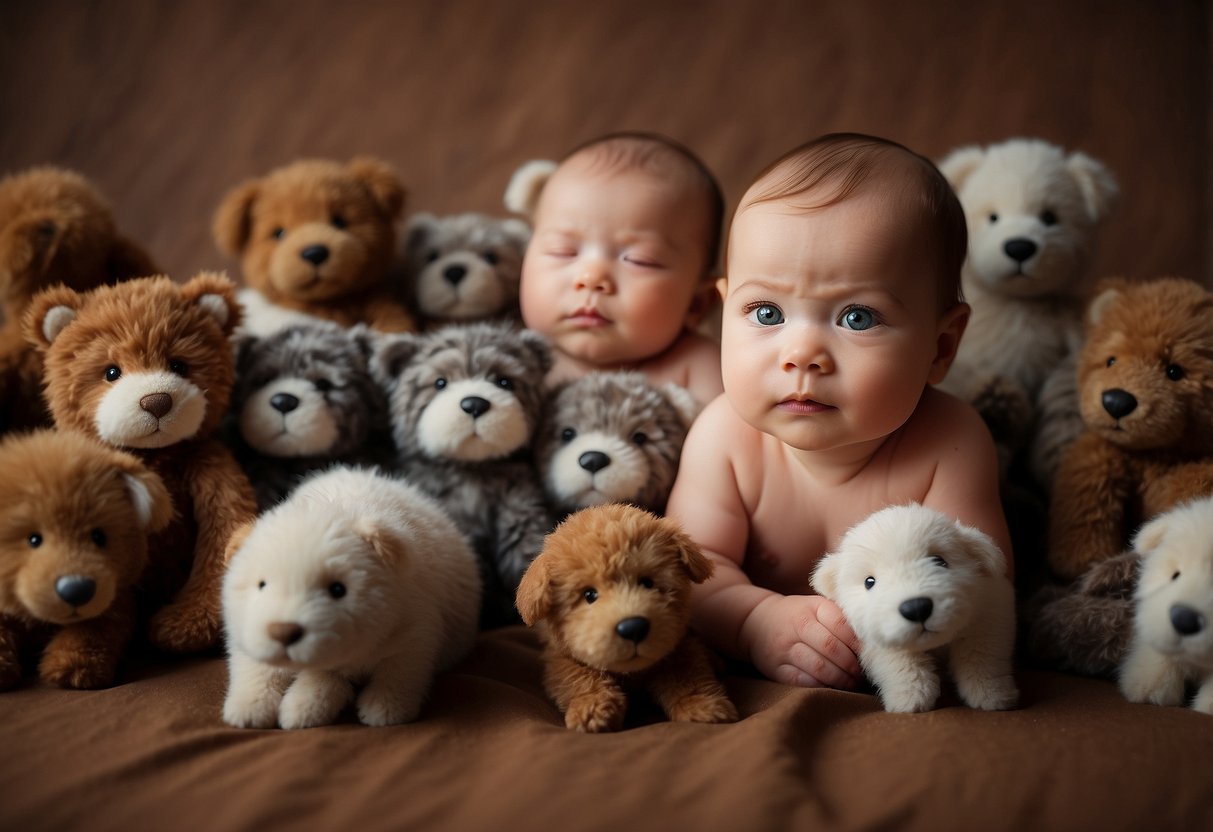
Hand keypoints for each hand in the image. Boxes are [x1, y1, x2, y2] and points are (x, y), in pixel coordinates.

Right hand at [740, 593, 861, 688]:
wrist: (755, 621)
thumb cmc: (798, 615)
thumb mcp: (816, 607)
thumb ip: (841, 619)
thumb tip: (872, 643)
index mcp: (812, 607)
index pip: (842, 625)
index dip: (859, 643)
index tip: (871, 654)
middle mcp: (797, 625)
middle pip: (831, 648)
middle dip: (852, 665)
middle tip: (862, 674)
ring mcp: (785, 647)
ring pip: (818, 666)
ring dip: (840, 679)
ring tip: (851, 683)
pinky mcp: (776, 667)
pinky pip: (801, 681)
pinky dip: (820, 686)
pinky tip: (831, 687)